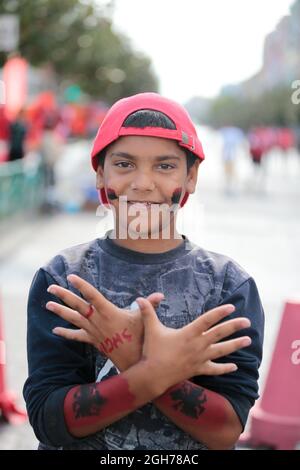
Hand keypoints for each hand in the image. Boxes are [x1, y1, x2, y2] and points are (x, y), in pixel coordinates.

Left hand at [46, 274, 163, 370]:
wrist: (133, 363)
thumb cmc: (140, 340)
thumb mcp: (145, 321)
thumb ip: (150, 306)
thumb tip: (160, 295)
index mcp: (109, 312)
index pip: (92, 295)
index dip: (81, 286)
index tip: (71, 277)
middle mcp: (98, 321)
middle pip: (77, 306)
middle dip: (64, 296)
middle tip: (51, 288)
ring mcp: (94, 332)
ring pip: (74, 320)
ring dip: (60, 312)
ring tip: (47, 305)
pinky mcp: (94, 341)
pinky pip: (77, 336)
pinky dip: (66, 333)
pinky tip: (55, 330)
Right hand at [136, 297, 251, 395]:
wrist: (153, 375)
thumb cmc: (152, 351)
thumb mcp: (151, 329)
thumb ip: (148, 312)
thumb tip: (139, 298)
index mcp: (189, 333)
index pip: (208, 319)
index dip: (220, 312)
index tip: (232, 307)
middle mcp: (198, 345)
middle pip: (220, 333)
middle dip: (235, 326)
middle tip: (248, 322)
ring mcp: (200, 358)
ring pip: (222, 351)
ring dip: (236, 345)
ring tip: (248, 340)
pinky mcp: (198, 369)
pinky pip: (215, 369)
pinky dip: (225, 368)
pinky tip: (235, 367)